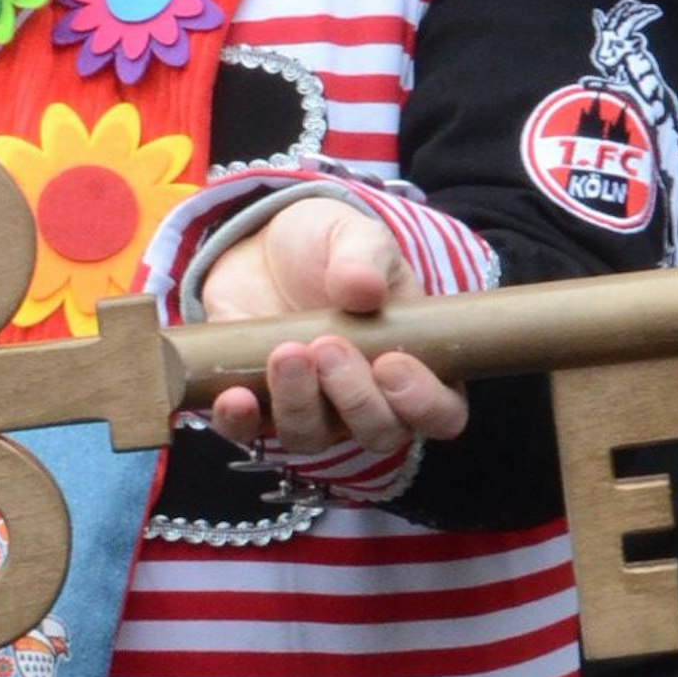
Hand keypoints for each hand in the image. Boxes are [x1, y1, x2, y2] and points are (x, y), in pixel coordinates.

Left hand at [197, 197, 467, 462]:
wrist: (265, 246)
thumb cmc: (329, 247)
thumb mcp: (355, 238)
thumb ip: (364, 259)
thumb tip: (363, 288)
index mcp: (414, 365)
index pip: (442, 412)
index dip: (423, 403)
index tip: (391, 363)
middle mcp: (368, 400)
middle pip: (379, 435)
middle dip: (354, 398)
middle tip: (328, 346)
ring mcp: (313, 409)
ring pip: (313, 439)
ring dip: (299, 405)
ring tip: (286, 352)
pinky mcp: (258, 406)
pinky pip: (248, 435)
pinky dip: (241, 423)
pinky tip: (235, 397)